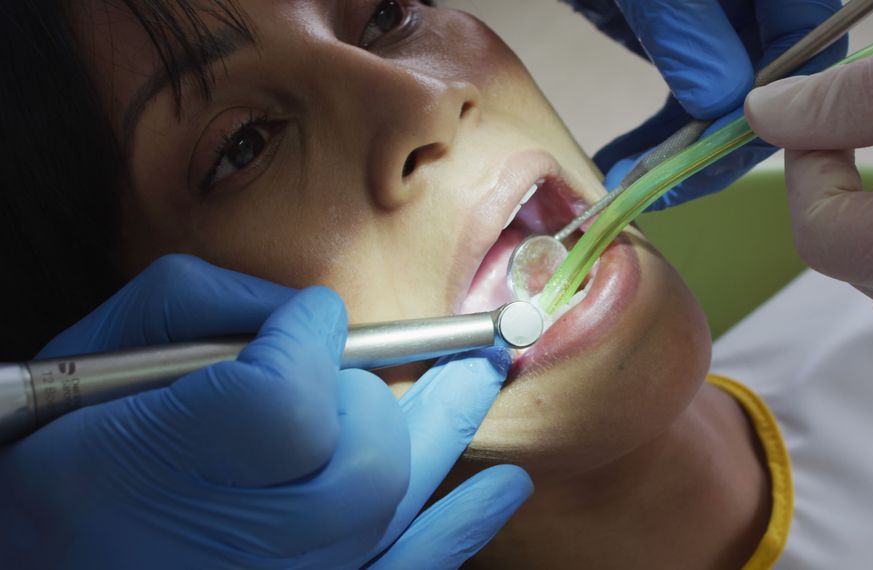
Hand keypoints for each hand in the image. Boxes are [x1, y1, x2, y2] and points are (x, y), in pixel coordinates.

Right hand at [0, 255, 530, 566]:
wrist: (44, 553)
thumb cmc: (58, 450)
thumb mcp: (106, 352)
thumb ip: (208, 306)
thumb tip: (314, 312)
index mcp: (165, 467)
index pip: (291, 394)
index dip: (307, 340)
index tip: (304, 322)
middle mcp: (237, 543)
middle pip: (365, 452)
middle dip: (366, 393)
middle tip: (353, 372)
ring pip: (394, 497)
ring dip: (446, 424)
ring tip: (489, 369)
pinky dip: (458, 530)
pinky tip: (501, 489)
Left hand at [577, 0, 845, 209]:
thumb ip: (688, 30)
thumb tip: (723, 101)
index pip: (808, 46)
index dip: (775, 105)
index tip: (720, 149)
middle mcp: (756, 4)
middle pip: (768, 84)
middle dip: (719, 140)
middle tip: (668, 183)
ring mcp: (720, 20)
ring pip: (723, 99)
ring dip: (681, 147)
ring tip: (634, 181)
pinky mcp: (682, 34)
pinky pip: (683, 91)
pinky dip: (657, 130)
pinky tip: (626, 158)